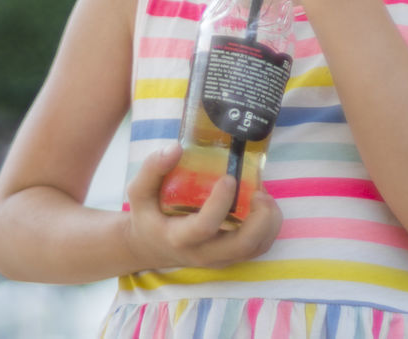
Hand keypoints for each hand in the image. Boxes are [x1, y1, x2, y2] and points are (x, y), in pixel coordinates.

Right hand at [123, 144, 281, 270]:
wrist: (148, 247)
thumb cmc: (146, 216)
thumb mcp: (138, 192)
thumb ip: (153, 169)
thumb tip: (176, 147)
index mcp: (178, 237)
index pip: (204, 226)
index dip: (220, 203)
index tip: (229, 178)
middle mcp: (203, 253)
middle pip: (241, 246)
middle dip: (260, 220)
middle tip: (260, 192)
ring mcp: (219, 259)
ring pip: (255, 249)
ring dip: (268, 223)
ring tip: (264, 196)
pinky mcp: (229, 257)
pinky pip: (257, 248)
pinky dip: (267, 228)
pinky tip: (261, 206)